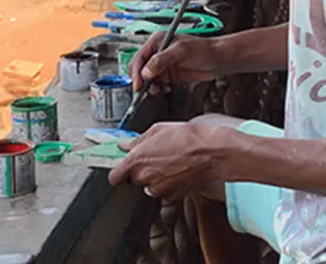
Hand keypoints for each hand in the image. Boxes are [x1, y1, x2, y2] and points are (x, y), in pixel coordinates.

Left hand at [107, 122, 232, 201]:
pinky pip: (163, 191)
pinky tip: (177, 171)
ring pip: (149, 186)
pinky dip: (167, 184)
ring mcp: (158, 189)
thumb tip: (125, 146)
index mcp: (137, 160)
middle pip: (133, 180)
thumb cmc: (187, 138)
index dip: (119, 172)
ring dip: (154, 178)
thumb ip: (138, 141)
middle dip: (140, 171)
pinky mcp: (171, 196)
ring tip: (169, 163)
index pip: (115, 176)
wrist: (210, 153)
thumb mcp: (158, 130)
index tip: (122, 167)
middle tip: (154, 158)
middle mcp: (144, 177)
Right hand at [129, 32, 220, 93]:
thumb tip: (146, 71)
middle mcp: (158, 52)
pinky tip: (164, 89)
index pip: (140, 57)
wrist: (218, 60)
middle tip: (144, 90)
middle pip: (140, 68)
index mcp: (158, 41)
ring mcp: (163, 64)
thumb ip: (162, 60)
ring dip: (149, 86)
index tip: (138, 84)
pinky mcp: (169, 74)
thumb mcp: (181, 52)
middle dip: (141, 80)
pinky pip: (157, 83)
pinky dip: (158, 88)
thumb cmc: (204, 49)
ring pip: (147, 78)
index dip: (136, 71)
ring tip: (157, 90)